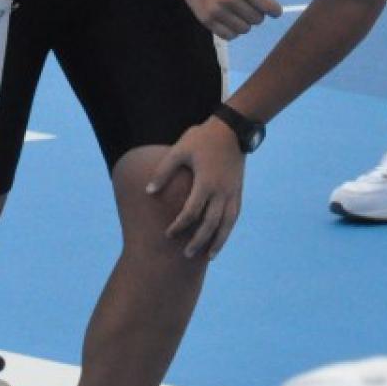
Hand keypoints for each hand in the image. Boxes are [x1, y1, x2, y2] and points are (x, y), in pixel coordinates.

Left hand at [145, 117, 246, 259]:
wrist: (233, 129)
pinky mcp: (238, 190)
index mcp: (206, 182)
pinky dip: (228, 229)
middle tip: (186, 254)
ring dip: (218, 240)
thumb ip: (163, 172)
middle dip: (199, 240)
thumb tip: (149, 192)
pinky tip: (221, 237)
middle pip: (211, 223)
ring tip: (209, 256)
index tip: (168, 234)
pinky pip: (234, 215)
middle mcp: (221, 191)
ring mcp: (232, 192)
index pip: (192, 212)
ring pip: (227, 223)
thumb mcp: (179, 151)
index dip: (179, 225)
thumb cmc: (202, 138)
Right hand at [181, 0, 281, 39]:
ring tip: (240, 13)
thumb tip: (269, 0)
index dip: (275, 11)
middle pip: (257, 19)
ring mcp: (217, 12)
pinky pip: (229, 35)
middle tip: (252, 6)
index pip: (268, 7)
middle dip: (259, 13)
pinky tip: (232, 20)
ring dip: (246, 22)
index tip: (274, 11)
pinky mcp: (206, 20)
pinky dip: (234, 30)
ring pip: (244, 29)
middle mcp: (230, 0)